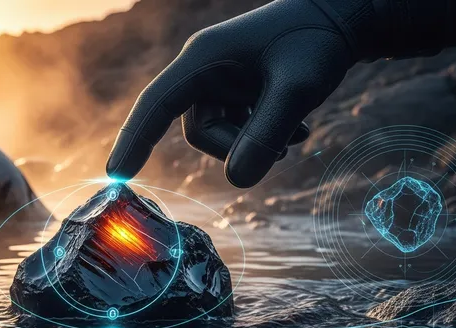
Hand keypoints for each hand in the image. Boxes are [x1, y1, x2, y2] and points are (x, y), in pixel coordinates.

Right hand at [106, 0, 360, 187]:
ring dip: (255, 142)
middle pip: (199, 131)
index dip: (134, 140)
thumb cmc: (317, 41)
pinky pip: (235, 127)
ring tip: (297, 134)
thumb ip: (266, 133)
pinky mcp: (236, 89)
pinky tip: (299, 129)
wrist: (340, 17)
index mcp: (203, 59)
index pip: (156, 104)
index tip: (115, 175)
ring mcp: (220, 81)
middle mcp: (204, 70)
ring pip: (220, 133)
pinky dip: (262, 136)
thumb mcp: (298, 88)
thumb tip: (237, 182)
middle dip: (237, 146)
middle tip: (285, 145)